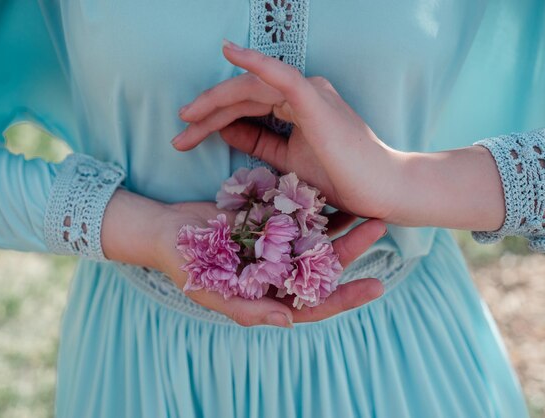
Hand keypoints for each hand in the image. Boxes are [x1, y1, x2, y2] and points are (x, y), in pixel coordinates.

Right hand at [101, 190, 386, 327]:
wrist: (165, 230)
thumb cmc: (184, 266)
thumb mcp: (212, 291)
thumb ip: (249, 309)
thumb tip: (289, 322)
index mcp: (270, 295)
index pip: (316, 302)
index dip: (346, 297)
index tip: (377, 285)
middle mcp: (278, 272)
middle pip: (323, 265)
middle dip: (352, 249)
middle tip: (379, 227)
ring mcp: (275, 246)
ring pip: (315, 239)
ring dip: (341, 226)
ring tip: (368, 208)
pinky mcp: (267, 221)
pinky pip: (297, 215)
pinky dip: (316, 207)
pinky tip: (335, 192)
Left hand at [172, 40, 403, 220]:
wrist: (382, 191)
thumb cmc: (342, 178)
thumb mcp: (289, 160)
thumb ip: (260, 143)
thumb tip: (226, 130)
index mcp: (297, 106)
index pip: (246, 107)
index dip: (213, 121)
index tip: (186, 139)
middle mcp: (301, 92)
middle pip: (242, 96)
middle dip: (206, 114)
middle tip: (178, 136)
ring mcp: (310, 93)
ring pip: (252, 87)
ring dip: (216, 100)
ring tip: (187, 117)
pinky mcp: (316, 101)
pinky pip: (281, 76)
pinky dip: (256, 63)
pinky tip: (229, 52)